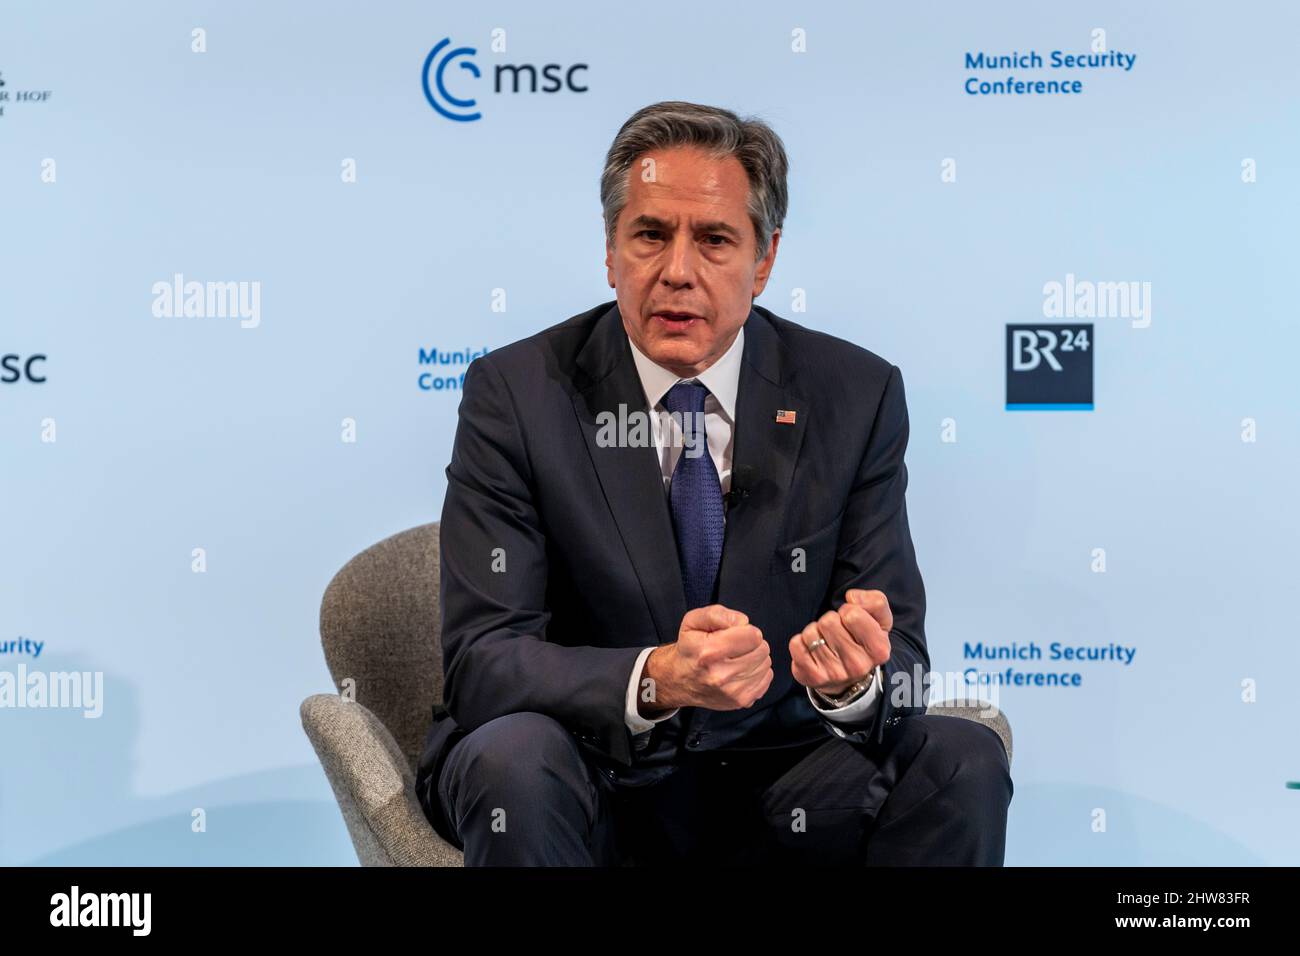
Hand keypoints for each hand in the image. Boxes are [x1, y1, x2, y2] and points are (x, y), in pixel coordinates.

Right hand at [640, 605, 772, 714]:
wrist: (680, 680)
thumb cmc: (689, 649)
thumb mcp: (693, 621)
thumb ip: (718, 614)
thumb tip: (743, 622)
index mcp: (709, 652)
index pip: (753, 636)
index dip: (746, 630)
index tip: (735, 634)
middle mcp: (721, 675)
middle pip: (762, 650)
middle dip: (751, 644)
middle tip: (734, 647)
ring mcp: (733, 691)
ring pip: (766, 664)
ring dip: (754, 658)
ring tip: (735, 659)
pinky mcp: (742, 701)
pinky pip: (766, 678)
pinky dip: (757, 672)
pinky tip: (740, 671)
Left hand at [789, 588, 891, 697]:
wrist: (850, 679)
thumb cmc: (863, 641)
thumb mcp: (880, 621)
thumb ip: (875, 601)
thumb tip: (851, 597)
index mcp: (879, 650)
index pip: (852, 614)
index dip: (848, 610)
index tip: (851, 621)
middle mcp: (858, 665)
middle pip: (829, 621)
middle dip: (830, 620)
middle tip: (837, 633)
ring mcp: (834, 674)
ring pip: (811, 632)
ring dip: (816, 632)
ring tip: (826, 642)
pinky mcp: (812, 677)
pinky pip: (796, 645)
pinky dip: (801, 642)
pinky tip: (813, 650)